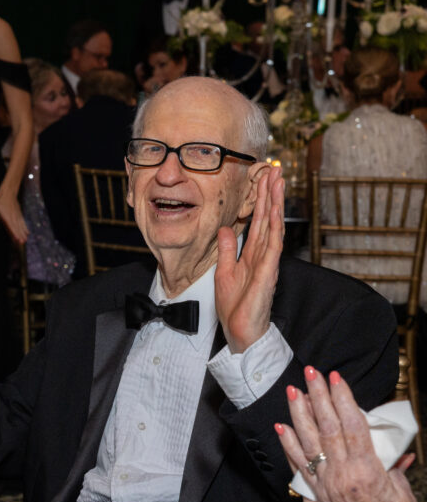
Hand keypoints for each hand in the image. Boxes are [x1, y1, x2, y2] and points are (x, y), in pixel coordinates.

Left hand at [0, 190, 27, 243]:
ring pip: (21, 226)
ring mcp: (17, 217)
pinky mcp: (19, 215)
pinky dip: (25, 228)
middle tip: (22, 243)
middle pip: (17, 228)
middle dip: (20, 236)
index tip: (17, 239)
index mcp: (7, 217)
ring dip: (23, 233)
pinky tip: (27, 233)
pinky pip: (23, 223)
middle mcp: (13, 218)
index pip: (11, 227)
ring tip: (25, 240)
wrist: (8, 193)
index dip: (14, 233)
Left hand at [214, 165, 283, 352]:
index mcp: (252, 254)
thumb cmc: (236, 307)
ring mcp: (267, 262)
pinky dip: (274, 227)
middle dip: (270, 194)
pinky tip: (275, 212)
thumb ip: (226, 250)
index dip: (259, 200)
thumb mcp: (224, 273)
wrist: (241, 331)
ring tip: (277, 182)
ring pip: (273, 226)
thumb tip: (225, 229)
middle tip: (274, 170)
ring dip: (274, 204)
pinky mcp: (268, 272)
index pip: (257, 221)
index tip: (261, 179)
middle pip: (267, 218)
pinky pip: (272, 246)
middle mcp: (262, 255)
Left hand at [276, 367, 425, 501]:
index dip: (343, 398)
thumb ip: (393, 465)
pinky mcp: (318, 494)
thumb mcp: (404, 492)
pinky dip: (289, 444)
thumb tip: (393, 445)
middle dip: (318, 397)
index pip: (352, 425)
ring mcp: (327, 484)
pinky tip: (281, 427)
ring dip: (299, 414)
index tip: (336, 378)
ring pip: (308, 441)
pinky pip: (299, 464)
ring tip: (293, 392)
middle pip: (327, 427)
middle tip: (311, 374)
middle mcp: (342, 475)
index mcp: (368, 470)